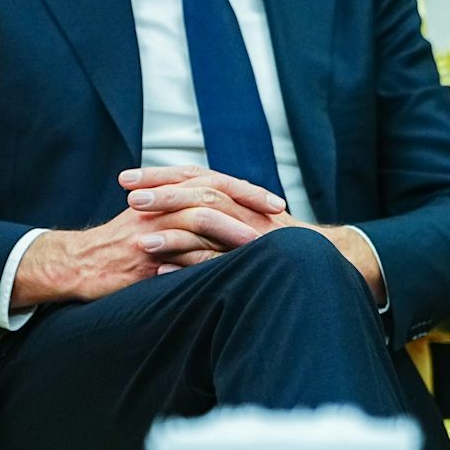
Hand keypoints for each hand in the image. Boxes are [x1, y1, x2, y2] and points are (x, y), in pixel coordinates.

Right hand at [9, 168, 274, 305]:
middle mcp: (161, 203)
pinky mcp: (142, 247)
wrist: (76, 265)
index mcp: (166, 195)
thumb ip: (184, 223)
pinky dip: (206, 250)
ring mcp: (152, 224)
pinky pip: (178, 244)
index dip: (245, 190)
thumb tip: (222, 227)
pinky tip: (227, 262)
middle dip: (249, 199)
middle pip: (213, 189)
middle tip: (279, 210)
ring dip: (234, 226)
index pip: (213, 182)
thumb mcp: (154, 228)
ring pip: (199, 214)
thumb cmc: (118, 250)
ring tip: (263, 238)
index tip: (275, 201)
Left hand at [119, 166, 385, 301]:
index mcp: (237, 196)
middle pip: (200, 191)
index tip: (126, 179)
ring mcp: (251, 233)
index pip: (195, 176)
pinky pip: (218, 261)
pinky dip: (189, 265)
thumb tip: (175, 202)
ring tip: (140, 238)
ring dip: (173, 230)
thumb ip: (215, 210)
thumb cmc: (278, 242)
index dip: (161, 175)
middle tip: (128, 194)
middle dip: (162, 192)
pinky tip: (160, 273)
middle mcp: (244, 208)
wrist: (323, 259)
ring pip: (209, 222)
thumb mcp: (244, 218)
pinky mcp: (254, 258)